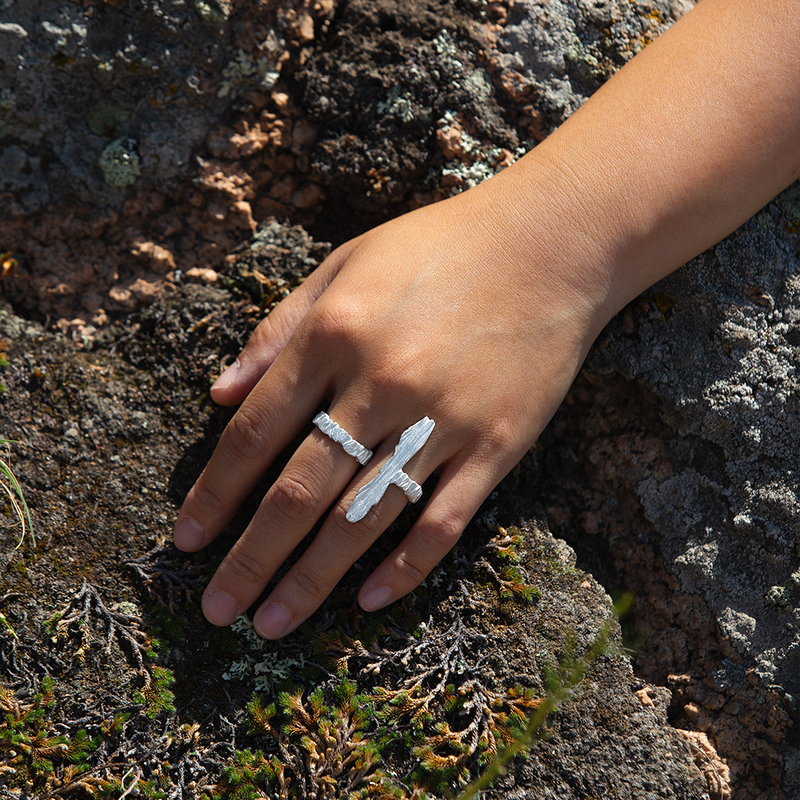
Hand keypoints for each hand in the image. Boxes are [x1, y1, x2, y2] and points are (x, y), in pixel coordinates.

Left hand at [173, 167, 609, 638]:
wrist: (550, 243)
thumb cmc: (438, 248)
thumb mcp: (343, 265)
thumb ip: (278, 330)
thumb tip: (219, 394)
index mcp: (333, 335)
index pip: (254, 434)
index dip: (213, 494)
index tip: (185, 541)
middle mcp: (379, 384)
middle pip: (298, 492)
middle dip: (249, 559)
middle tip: (217, 611)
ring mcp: (441, 420)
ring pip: (363, 519)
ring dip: (312, 579)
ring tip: (272, 625)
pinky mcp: (495, 446)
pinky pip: (443, 520)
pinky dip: (405, 567)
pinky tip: (369, 601)